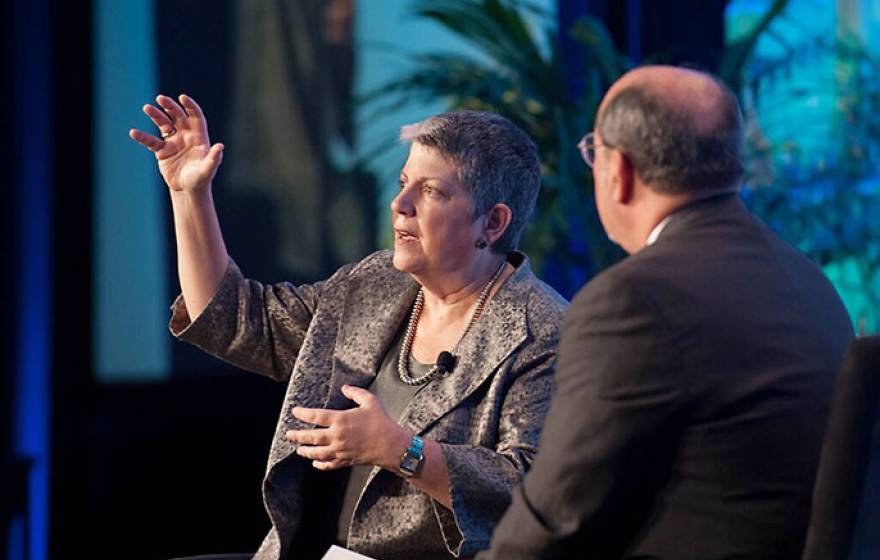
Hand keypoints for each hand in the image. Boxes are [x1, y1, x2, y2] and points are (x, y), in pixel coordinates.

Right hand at [129, 94, 223, 192]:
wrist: (188, 190)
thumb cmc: (201, 178)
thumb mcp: (208, 169)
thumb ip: (214, 158)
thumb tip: (220, 146)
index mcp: (198, 136)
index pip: (195, 116)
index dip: (190, 106)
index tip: (182, 97)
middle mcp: (185, 135)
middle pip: (177, 116)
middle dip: (170, 106)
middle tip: (160, 98)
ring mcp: (173, 141)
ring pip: (164, 124)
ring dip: (156, 115)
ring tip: (147, 108)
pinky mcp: (162, 150)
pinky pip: (151, 141)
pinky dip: (142, 137)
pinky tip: (134, 133)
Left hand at [287, 385, 409, 470]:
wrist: (391, 445)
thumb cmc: (381, 422)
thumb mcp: (370, 401)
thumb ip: (355, 392)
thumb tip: (344, 388)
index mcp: (341, 419)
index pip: (315, 416)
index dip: (303, 414)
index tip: (295, 411)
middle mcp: (337, 436)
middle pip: (311, 437)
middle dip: (297, 435)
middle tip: (289, 434)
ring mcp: (340, 450)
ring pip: (316, 453)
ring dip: (305, 451)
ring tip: (298, 449)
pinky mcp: (345, 460)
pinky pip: (328, 465)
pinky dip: (319, 464)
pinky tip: (315, 462)